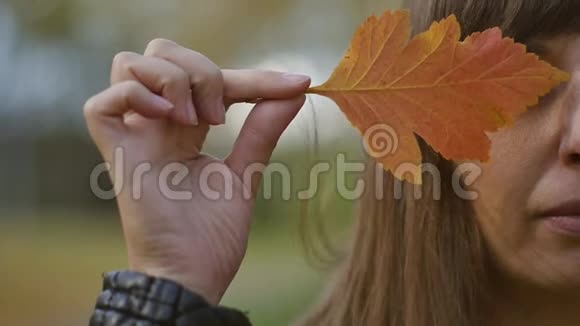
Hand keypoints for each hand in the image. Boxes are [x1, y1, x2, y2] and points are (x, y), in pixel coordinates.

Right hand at [84, 39, 309, 303]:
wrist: (193, 277)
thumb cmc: (212, 236)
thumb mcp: (245, 173)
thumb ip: (261, 131)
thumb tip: (295, 92)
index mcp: (185, 129)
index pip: (210, 78)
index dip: (253, 76)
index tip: (295, 83)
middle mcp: (156, 127)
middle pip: (160, 53)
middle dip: (199, 68)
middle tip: (220, 115)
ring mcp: (134, 139)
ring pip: (128, 65)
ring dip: (172, 79)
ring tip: (198, 122)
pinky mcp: (117, 158)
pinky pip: (100, 105)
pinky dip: (135, 96)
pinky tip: (171, 120)